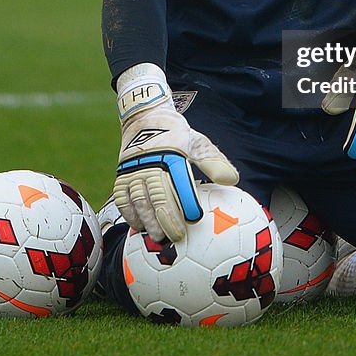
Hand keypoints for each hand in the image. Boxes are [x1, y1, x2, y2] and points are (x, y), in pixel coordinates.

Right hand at [114, 63, 238, 241]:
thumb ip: (214, 162)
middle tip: (176, 237)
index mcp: (173, 153)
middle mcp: (151, 161)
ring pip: (140, 198)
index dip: (187, 200)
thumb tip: (233, 180)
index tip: (195, 218)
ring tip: (158, 237)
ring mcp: (133, 168)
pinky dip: (130, 214)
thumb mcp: (198, 142)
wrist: (145, 117)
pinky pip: (122, 197)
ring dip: (148, 220)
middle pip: (158, 194)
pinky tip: (139, 227)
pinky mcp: (122, 173)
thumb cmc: (176, 134)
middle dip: (167, 217)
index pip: (180, 181)